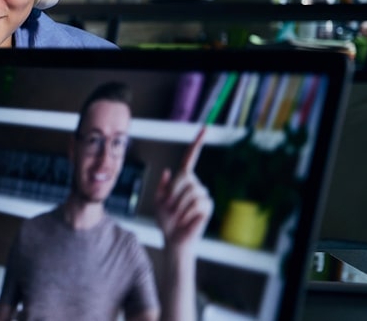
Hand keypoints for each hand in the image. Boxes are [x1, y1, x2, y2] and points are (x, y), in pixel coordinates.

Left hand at [154, 126, 212, 254]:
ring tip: (177, 215)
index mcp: (183, 179)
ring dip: (177, 206)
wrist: (174, 238)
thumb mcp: (158, 200)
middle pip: (183, 178)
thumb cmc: (166, 219)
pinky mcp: (208, 206)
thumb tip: (167, 171)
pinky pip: (196, 204)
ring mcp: (203, 195)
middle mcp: (196, 184)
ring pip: (189, 192)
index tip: (205, 128)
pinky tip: (186, 219)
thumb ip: (161, 185)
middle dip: (172, 194)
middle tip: (169, 208)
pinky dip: (186, 213)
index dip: (197, 143)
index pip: (191, 158)